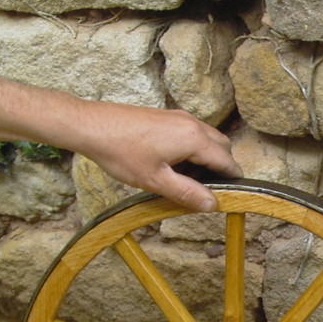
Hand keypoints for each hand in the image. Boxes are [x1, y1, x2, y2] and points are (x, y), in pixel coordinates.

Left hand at [74, 104, 242, 211]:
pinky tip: (171, 164)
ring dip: (205, 160)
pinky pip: (192, 134)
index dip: (232, 182)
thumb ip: (188, 193)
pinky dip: (192, 150)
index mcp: (194, 138)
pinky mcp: (167, 117)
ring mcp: (179, 117)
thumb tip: (213, 205)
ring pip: (207, 140)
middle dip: (220, 169)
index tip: (229, 198)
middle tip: (202, 190)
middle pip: (222, 147)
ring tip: (183, 179)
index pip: (227, 162)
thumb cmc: (120, 152)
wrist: (90, 125)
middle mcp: (192, 123)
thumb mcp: (156, 181)